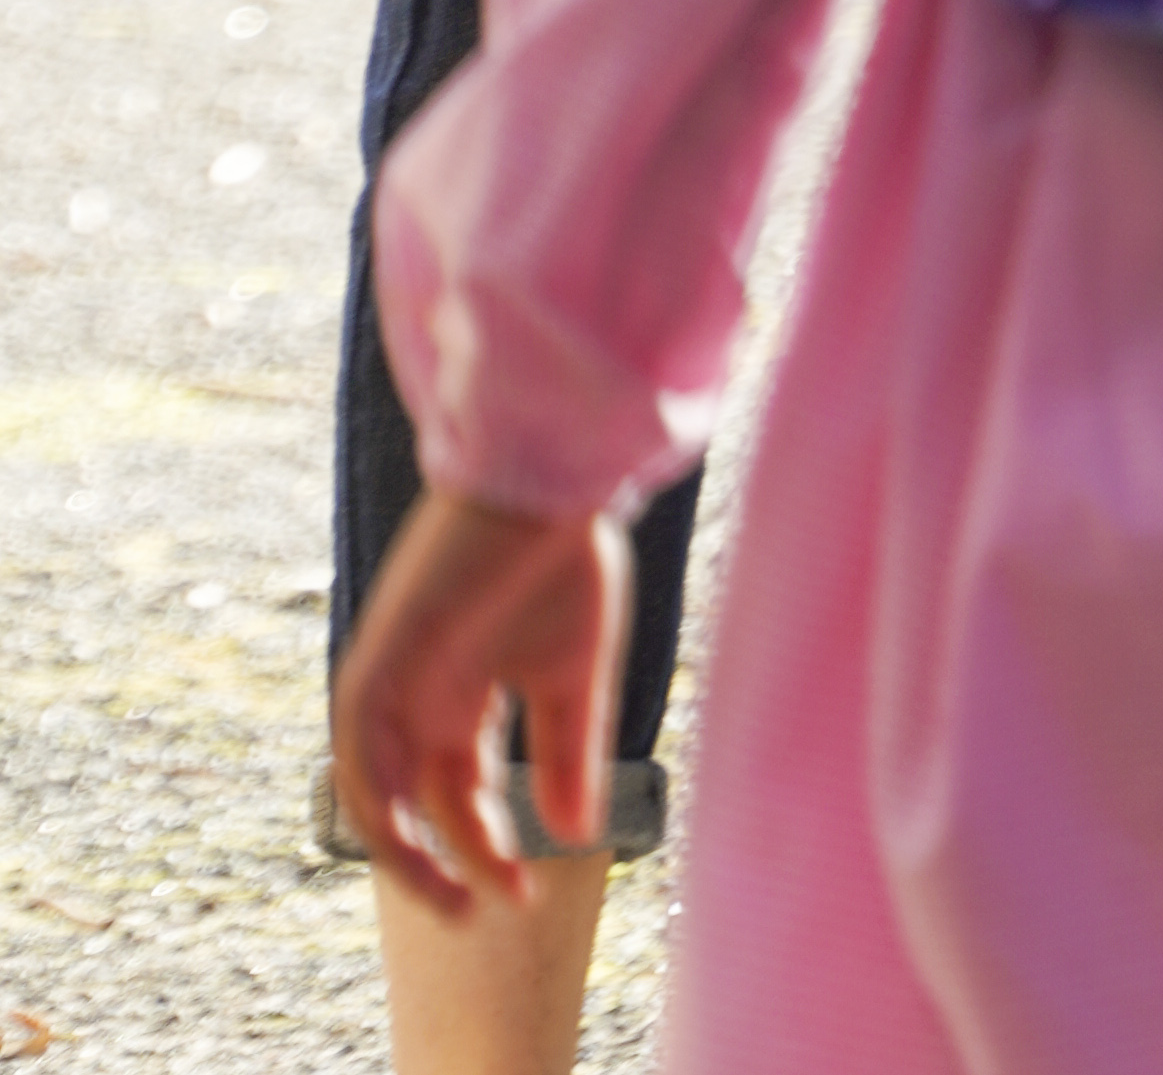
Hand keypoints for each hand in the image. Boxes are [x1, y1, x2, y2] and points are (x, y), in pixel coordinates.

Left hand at [331, 486, 631, 910]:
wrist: (548, 477)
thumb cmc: (563, 558)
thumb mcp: (572, 675)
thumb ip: (568, 752)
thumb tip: (576, 835)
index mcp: (463, 691)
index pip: (463, 791)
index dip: (488, 848)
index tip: (525, 897)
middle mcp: (419, 693)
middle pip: (418, 800)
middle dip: (447, 861)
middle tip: (483, 912)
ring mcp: (393, 677)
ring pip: (375, 787)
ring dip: (404, 850)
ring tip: (448, 898)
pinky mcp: (378, 657)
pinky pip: (357, 747)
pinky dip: (376, 797)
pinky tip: (408, 836)